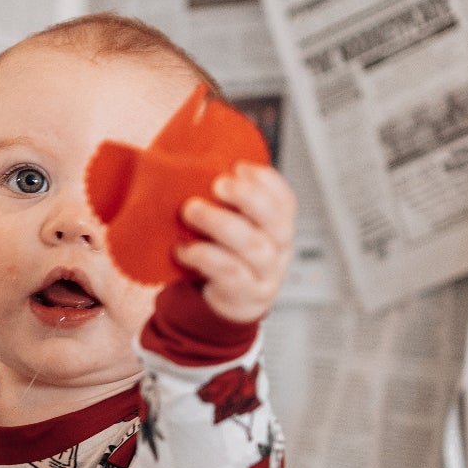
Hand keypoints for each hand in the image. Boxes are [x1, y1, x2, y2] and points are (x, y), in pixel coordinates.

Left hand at [175, 164, 296, 323]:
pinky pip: (229, 273)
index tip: (239, 166)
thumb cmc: (224, 255)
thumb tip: (186, 163)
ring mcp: (265, 275)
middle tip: (217, 184)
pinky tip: (183, 249)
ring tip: (190, 210)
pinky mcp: (245, 296)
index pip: (285, 201)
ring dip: (219, 223)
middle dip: (246, 196)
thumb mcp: (232, 227)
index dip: (266, 181)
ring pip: (251, 245)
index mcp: (278, 228)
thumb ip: (223, 203)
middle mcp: (278, 250)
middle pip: (274, 220)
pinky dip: (204, 256)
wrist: (224, 304)